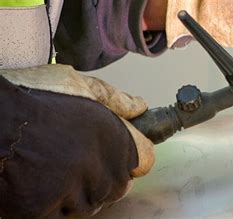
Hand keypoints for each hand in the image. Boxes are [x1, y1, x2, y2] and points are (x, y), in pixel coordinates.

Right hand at [0, 65, 153, 217]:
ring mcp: (72, 192)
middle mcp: (99, 168)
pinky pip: (60, 215)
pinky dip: (51, 203)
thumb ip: (115, 99)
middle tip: (76, 159)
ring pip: (89, 203)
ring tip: (52, 166)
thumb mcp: (77, 84)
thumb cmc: (30, 97)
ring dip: (77, 191)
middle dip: (103, 175)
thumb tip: (141, 108)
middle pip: (117, 186)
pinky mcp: (43, 210)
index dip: (130, 156)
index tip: (113, 153)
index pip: (144, 161)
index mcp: (114, 138)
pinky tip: (36, 180)